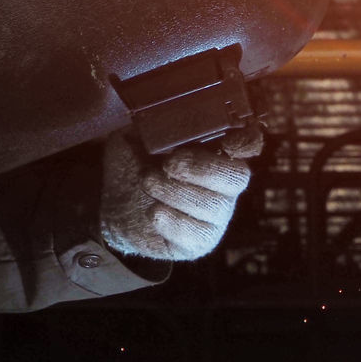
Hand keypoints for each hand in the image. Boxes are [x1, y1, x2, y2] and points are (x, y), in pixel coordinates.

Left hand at [99, 130, 254, 261]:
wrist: (113, 206)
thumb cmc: (133, 168)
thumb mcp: (137, 138)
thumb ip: (151, 126)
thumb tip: (157, 118)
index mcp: (215, 153)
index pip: (247, 145)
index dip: (245, 142)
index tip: (228, 141)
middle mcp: (223, 186)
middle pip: (236, 177)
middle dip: (202, 169)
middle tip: (169, 164)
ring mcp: (214, 217)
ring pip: (214, 207)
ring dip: (177, 192)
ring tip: (148, 183)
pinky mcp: (199, 243)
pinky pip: (197, 235)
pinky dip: (173, 222)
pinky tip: (154, 212)